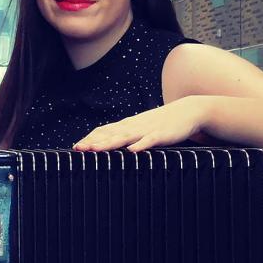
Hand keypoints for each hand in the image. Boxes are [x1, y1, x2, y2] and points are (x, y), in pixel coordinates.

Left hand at [73, 96, 209, 152]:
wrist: (187, 111)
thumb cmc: (162, 123)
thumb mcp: (141, 129)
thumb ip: (127, 137)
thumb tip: (111, 146)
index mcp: (127, 125)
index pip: (103, 131)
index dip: (89, 138)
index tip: (76, 147)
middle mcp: (133, 126)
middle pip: (109, 133)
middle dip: (92, 141)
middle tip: (77, 149)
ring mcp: (146, 129)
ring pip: (124, 136)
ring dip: (109, 143)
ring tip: (95, 149)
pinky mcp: (161, 134)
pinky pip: (148, 140)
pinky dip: (139, 145)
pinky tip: (131, 151)